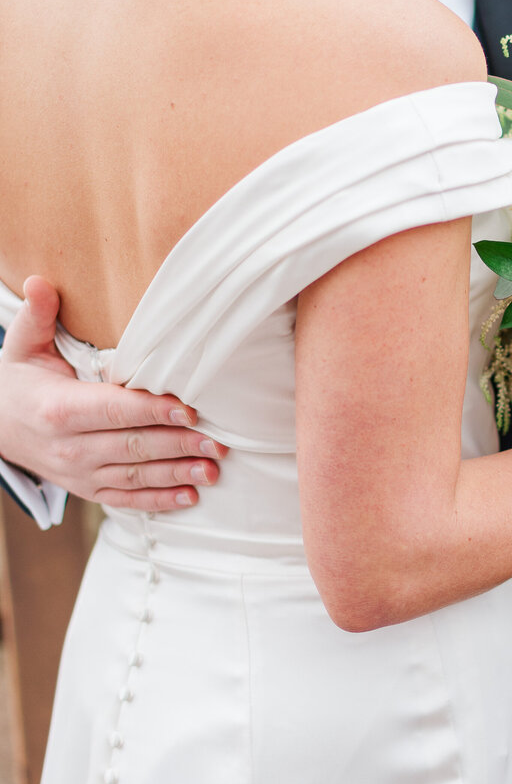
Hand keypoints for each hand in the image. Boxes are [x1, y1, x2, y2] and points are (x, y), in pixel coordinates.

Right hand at [0, 276, 225, 510]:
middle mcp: (69, 448)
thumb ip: (37, 315)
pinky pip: (126, 499)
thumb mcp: (22, 346)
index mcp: (58, 409)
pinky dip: (159, 501)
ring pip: (134, 476)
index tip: (188, 409)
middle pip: (132, 446)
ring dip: (177, 474)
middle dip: (178, 444)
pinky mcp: (88, 489)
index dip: (151, 411)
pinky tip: (190, 496)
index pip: (113, 410)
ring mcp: (78, 474)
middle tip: (218, 441)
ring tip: (213, 469)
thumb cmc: (20, 381)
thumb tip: (40, 282)